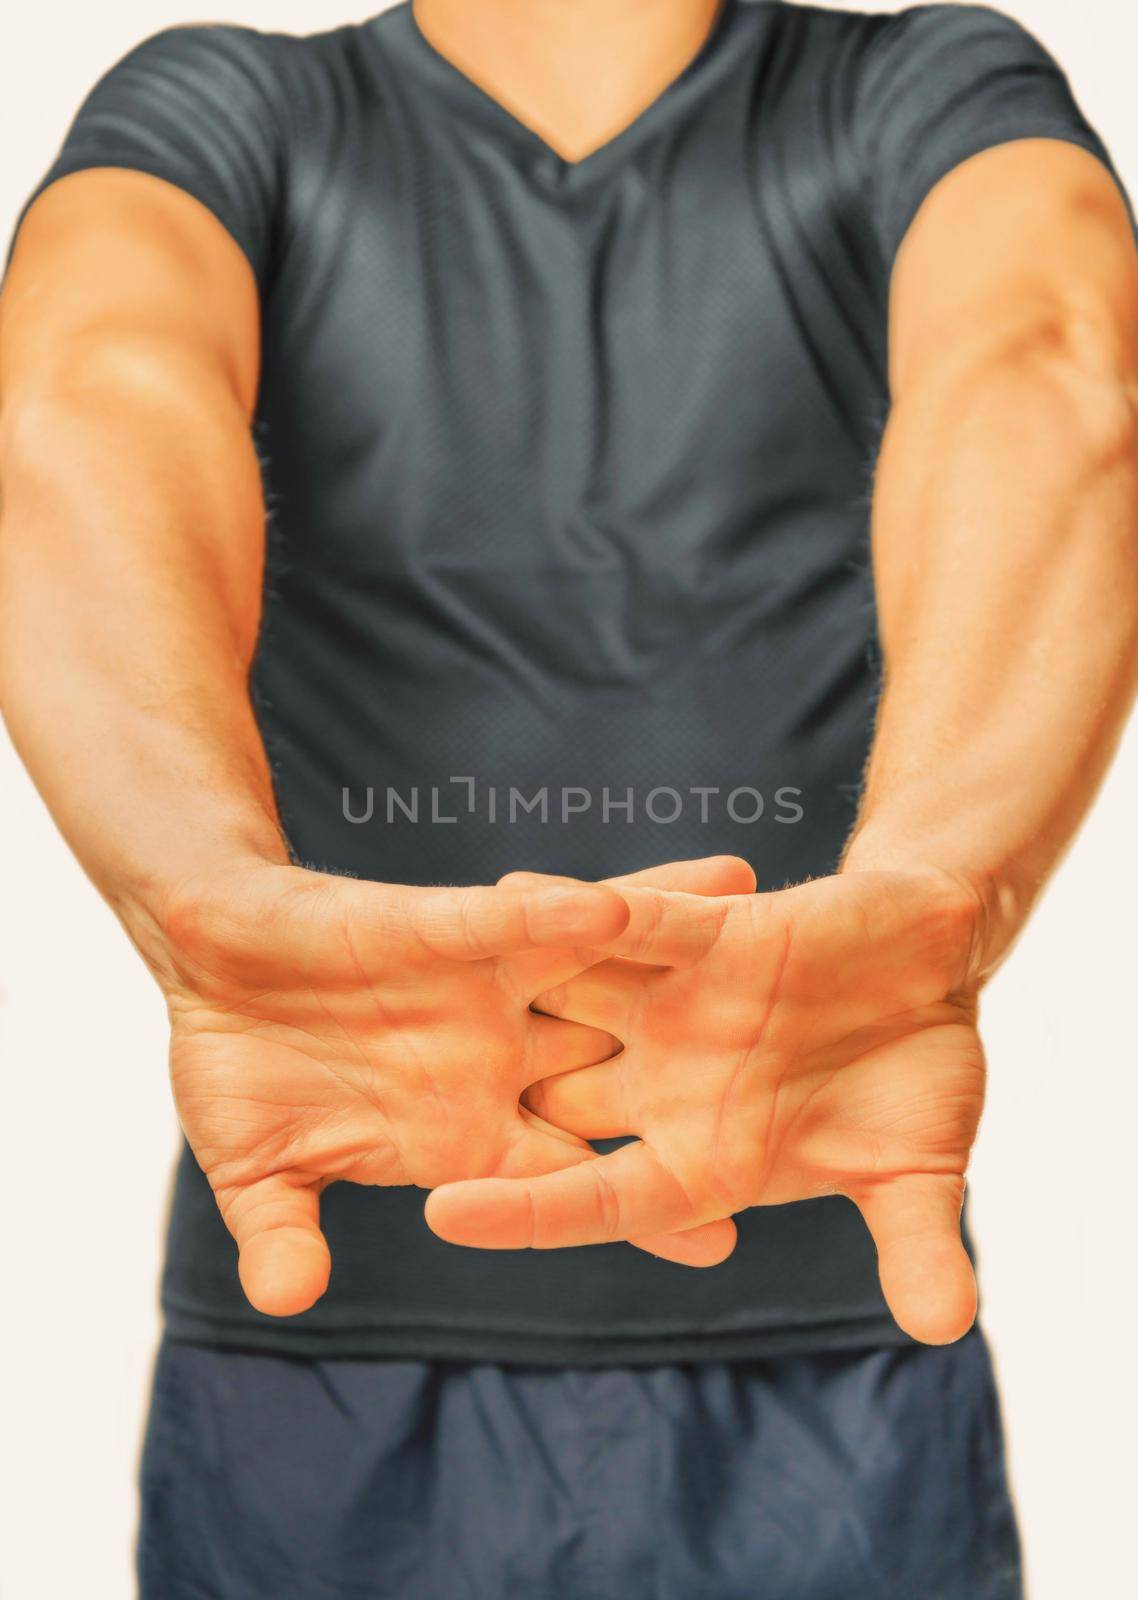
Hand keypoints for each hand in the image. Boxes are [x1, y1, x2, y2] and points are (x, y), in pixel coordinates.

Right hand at [154, 858, 742, 1317]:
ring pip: (594, 969)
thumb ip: (284, 1228)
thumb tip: (287, 1299)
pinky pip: (516, 917)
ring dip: (669, 936)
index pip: (569, 1177)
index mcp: (465, 1132)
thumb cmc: (241, 1072)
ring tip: (762, 907)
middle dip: (703, 1072)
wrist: (212, 961)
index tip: (724, 1239)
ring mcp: (482, 987)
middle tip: (808, 1071)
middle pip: (619, 1070)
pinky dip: (559, 911)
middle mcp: (498, 1057)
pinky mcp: (447, 922)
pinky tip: (619, 903)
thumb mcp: (261, 1168)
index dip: (640, 1209)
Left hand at [425, 868, 987, 1343]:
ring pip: (572, 1000)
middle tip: (386, 1098)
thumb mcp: (916, 1166)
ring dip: (503, 992)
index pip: (594, 1194)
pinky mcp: (706, 934)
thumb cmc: (918, 1080)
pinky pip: (632, 922)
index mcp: (702, 1158)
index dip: (523, 1208)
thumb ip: (914, 1239)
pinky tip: (507, 890)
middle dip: (481, 1099)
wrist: (934, 974)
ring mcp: (676, 1008)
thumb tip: (949, 1327)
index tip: (441, 1215)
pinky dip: (584, 910)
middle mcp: (666, 1084)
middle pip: (554, 1097)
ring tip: (409, 980)